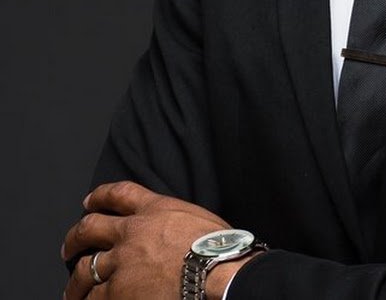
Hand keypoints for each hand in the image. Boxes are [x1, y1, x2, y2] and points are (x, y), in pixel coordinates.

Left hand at [61, 181, 232, 298]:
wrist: (216, 271)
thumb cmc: (218, 247)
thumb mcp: (198, 219)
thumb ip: (177, 220)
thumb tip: (175, 229)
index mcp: (156, 209)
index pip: (120, 193)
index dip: (100, 195)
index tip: (89, 200)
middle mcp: (133, 231)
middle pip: (91, 227)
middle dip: (76, 237)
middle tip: (69, 246)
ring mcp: (122, 260)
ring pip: (86, 268)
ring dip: (75, 281)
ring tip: (72, 290)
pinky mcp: (117, 290)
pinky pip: (94, 297)